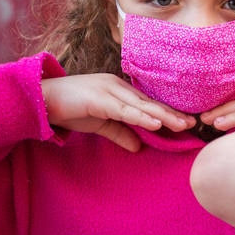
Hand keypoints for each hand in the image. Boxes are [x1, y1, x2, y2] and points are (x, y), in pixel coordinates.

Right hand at [41, 74, 194, 151]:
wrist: (41, 99)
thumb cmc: (69, 109)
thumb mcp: (100, 124)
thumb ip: (120, 133)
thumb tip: (138, 147)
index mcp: (119, 91)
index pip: (148, 103)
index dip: (167, 113)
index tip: (186, 122)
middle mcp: (117, 87)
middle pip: (150, 103)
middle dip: (172, 114)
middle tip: (193, 124)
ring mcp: (109, 91)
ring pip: (142, 106)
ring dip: (163, 116)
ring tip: (182, 125)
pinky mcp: (99, 99)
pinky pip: (124, 110)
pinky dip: (142, 117)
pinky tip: (156, 123)